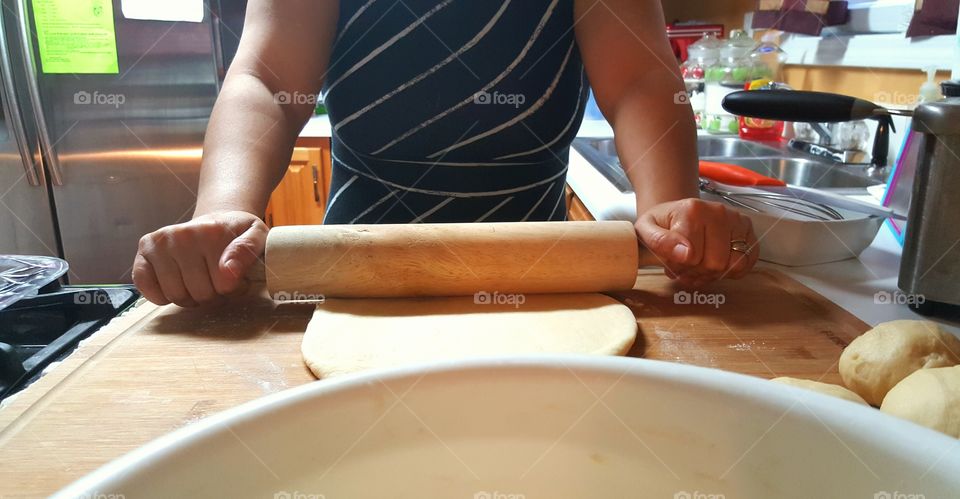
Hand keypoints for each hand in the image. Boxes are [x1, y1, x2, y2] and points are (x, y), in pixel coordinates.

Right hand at [132, 211, 268, 306]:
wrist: (216, 221)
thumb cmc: (236, 233)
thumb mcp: (257, 235)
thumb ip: (248, 250)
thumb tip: (229, 271)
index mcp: (211, 232)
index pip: (225, 286)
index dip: (235, 289)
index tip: (238, 279)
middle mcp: (182, 235)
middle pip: (200, 294)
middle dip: (213, 295)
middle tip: (217, 281)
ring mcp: (160, 242)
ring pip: (176, 296)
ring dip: (190, 297)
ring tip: (200, 281)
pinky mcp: (144, 250)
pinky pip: (146, 287)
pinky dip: (161, 296)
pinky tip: (176, 284)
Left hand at [634, 198, 758, 285]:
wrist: (679, 213)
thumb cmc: (663, 224)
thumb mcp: (647, 230)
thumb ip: (660, 241)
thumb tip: (685, 253)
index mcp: (692, 210)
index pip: (692, 257)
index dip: (680, 268)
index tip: (672, 262)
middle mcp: (718, 212)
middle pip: (714, 264)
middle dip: (696, 272)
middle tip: (685, 267)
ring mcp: (737, 220)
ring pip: (732, 265)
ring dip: (713, 274)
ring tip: (699, 266)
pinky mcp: (748, 231)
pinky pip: (747, 262)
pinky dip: (730, 271)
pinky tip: (715, 264)